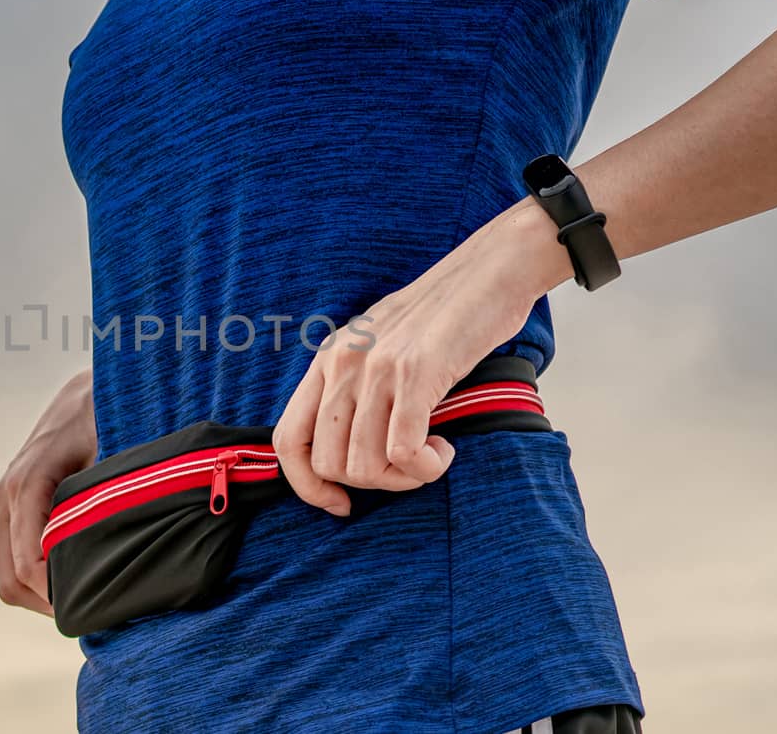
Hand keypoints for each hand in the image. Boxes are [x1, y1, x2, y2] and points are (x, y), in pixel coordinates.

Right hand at [0, 369, 97, 614]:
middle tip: (89, 616)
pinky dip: (32, 580)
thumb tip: (112, 547)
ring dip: (38, 596)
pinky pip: (8, 558)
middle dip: (46, 604)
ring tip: (82, 602)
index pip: (28, 562)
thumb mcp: (110, 455)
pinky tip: (68, 580)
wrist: (85, 394)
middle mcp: (5, 496)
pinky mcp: (7, 508)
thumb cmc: (104, 419)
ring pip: (5, 575)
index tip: (90, 610)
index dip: (55, 596)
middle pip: (9, 579)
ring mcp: (1, 502)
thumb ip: (102, 499)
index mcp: (27, 484)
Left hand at [272, 199, 571, 515]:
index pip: (287, 440)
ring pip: (365, 465)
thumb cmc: (441, 316)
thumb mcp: (379, 345)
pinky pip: (404, 452)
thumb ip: (356, 386)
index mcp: (327, 360)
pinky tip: (443, 451)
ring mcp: (377, 368)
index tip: (340, 506)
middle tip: (407, 469)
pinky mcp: (417, 374)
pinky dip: (425, 468)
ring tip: (431, 456)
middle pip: (329, 463)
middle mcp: (343, 364)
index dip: (307, 486)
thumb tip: (347, 451)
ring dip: (403, 478)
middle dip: (371, 484)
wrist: (488, 271)